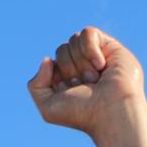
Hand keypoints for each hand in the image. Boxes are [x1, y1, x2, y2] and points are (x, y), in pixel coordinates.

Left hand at [27, 27, 146, 146]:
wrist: (111, 112)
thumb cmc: (82, 114)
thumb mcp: (48, 107)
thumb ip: (35, 85)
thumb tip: (47, 59)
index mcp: (66, 78)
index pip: (51, 63)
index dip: (57, 76)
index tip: (70, 93)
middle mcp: (81, 66)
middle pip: (62, 50)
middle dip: (70, 70)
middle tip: (85, 86)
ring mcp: (95, 55)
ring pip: (74, 40)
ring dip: (81, 63)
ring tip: (95, 79)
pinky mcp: (110, 46)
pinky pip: (88, 32)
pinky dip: (90, 49)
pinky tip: (101, 65)